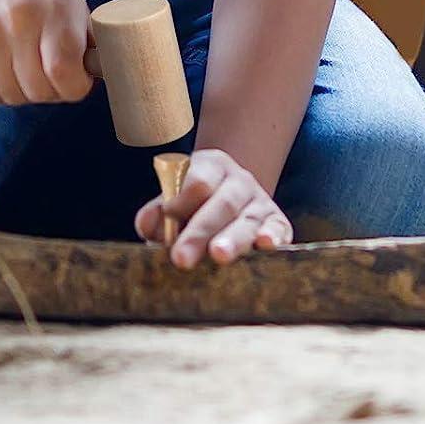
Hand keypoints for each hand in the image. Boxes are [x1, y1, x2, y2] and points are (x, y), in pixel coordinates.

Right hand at [0, 0, 94, 106]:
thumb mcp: (71, 1)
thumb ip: (90, 38)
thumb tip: (112, 69)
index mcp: (56, 6)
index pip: (64, 70)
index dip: (75, 87)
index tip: (77, 81)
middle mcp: (21, 16)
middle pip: (39, 89)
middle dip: (51, 93)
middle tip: (52, 78)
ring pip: (12, 94)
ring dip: (24, 94)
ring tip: (29, 72)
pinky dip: (0, 92)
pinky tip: (8, 73)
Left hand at [134, 148, 291, 267]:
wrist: (233, 194)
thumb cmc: (196, 205)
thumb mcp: (176, 198)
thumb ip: (159, 211)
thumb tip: (145, 224)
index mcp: (212, 166)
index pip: (198, 181)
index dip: (181, 200)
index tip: (167, 217)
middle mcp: (240, 181)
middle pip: (222, 203)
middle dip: (200, 231)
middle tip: (181, 257)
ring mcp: (261, 201)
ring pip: (248, 220)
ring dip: (233, 240)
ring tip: (218, 256)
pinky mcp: (277, 222)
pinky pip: (278, 228)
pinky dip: (273, 236)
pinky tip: (265, 245)